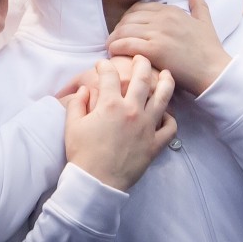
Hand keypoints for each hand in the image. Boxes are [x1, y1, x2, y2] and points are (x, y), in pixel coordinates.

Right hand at [59, 56, 175, 190]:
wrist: (96, 183)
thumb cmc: (82, 155)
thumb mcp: (72, 126)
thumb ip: (76, 103)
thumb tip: (84, 89)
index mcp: (110, 105)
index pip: (109, 75)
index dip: (104, 66)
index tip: (102, 64)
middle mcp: (132, 110)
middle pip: (142, 78)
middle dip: (141, 63)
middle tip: (140, 58)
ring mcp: (147, 126)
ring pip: (163, 97)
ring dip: (166, 82)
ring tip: (166, 74)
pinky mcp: (155, 144)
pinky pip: (170, 127)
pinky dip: (170, 118)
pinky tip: (166, 113)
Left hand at [107, 0, 231, 95]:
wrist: (214, 70)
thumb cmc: (210, 49)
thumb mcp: (205, 22)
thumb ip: (199, 5)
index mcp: (172, 10)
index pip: (139, 8)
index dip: (128, 19)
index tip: (126, 30)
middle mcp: (163, 18)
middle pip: (128, 19)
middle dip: (119, 29)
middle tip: (116, 41)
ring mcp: (158, 33)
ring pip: (124, 30)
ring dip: (114, 39)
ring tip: (112, 48)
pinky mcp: (154, 50)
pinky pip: (126, 44)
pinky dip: (116, 48)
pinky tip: (114, 54)